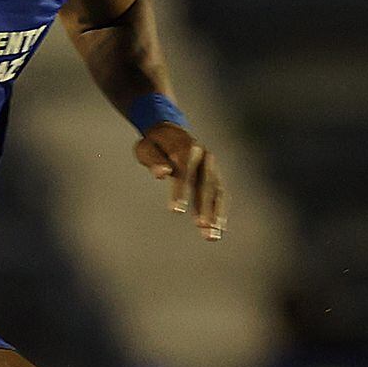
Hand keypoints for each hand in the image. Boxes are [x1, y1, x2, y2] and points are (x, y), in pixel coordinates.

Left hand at [134, 123, 226, 240]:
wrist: (170, 130)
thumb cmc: (154, 143)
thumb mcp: (146, 147)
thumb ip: (154, 160)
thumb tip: (162, 174)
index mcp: (186, 146)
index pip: (184, 171)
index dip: (180, 191)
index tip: (175, 210)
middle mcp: (204, 156)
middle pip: (206, 183)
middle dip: (204, 206)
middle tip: (202, 227)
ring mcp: (212, 165)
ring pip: (217, 191)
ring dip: (216, 214)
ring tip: (212, 236)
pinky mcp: (215, 174)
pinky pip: (220, 194)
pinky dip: (220, 211)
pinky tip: (218, 230)